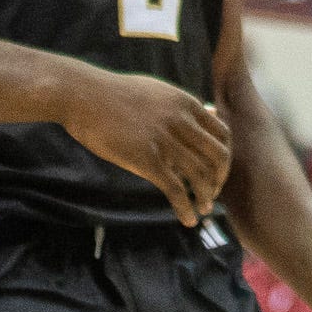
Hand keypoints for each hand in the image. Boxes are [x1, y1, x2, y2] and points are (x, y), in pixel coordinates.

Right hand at [59, 66, 230, 225]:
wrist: (86, 96)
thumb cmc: (118, 95)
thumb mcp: (159, 92)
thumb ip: (184, 106)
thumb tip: (210, 112)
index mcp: (186, 103)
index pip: (222, 133)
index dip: (224, 157)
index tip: (218, 172)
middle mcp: (182, 121)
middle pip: (217, 156)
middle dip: (219, 179)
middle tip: (212, 194)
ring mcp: (165, 140)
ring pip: (200, 175)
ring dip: (205, 197)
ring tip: (202, 210)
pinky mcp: (147, 159)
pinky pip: (176, 189)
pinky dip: (185, 207)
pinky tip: (187, 219)